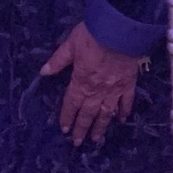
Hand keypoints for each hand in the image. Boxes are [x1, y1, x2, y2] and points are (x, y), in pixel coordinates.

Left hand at [39, 22, 139, 145]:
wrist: (121, 30)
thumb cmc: (93, 34)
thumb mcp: (71, 44)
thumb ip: (58, 60)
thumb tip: (43, 72)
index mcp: (81, 81)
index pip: (72, 104)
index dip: (67, 117)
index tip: (65, 130)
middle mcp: (97, 90)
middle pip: (88, 113)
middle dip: (82, 128)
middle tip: (78, 143)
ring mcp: (114, 89)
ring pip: (106, 113)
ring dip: (100, 127)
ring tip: (96, 139)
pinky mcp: (129, 84)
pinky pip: (126, 102)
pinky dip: (124, 111)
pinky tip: (121, 120)